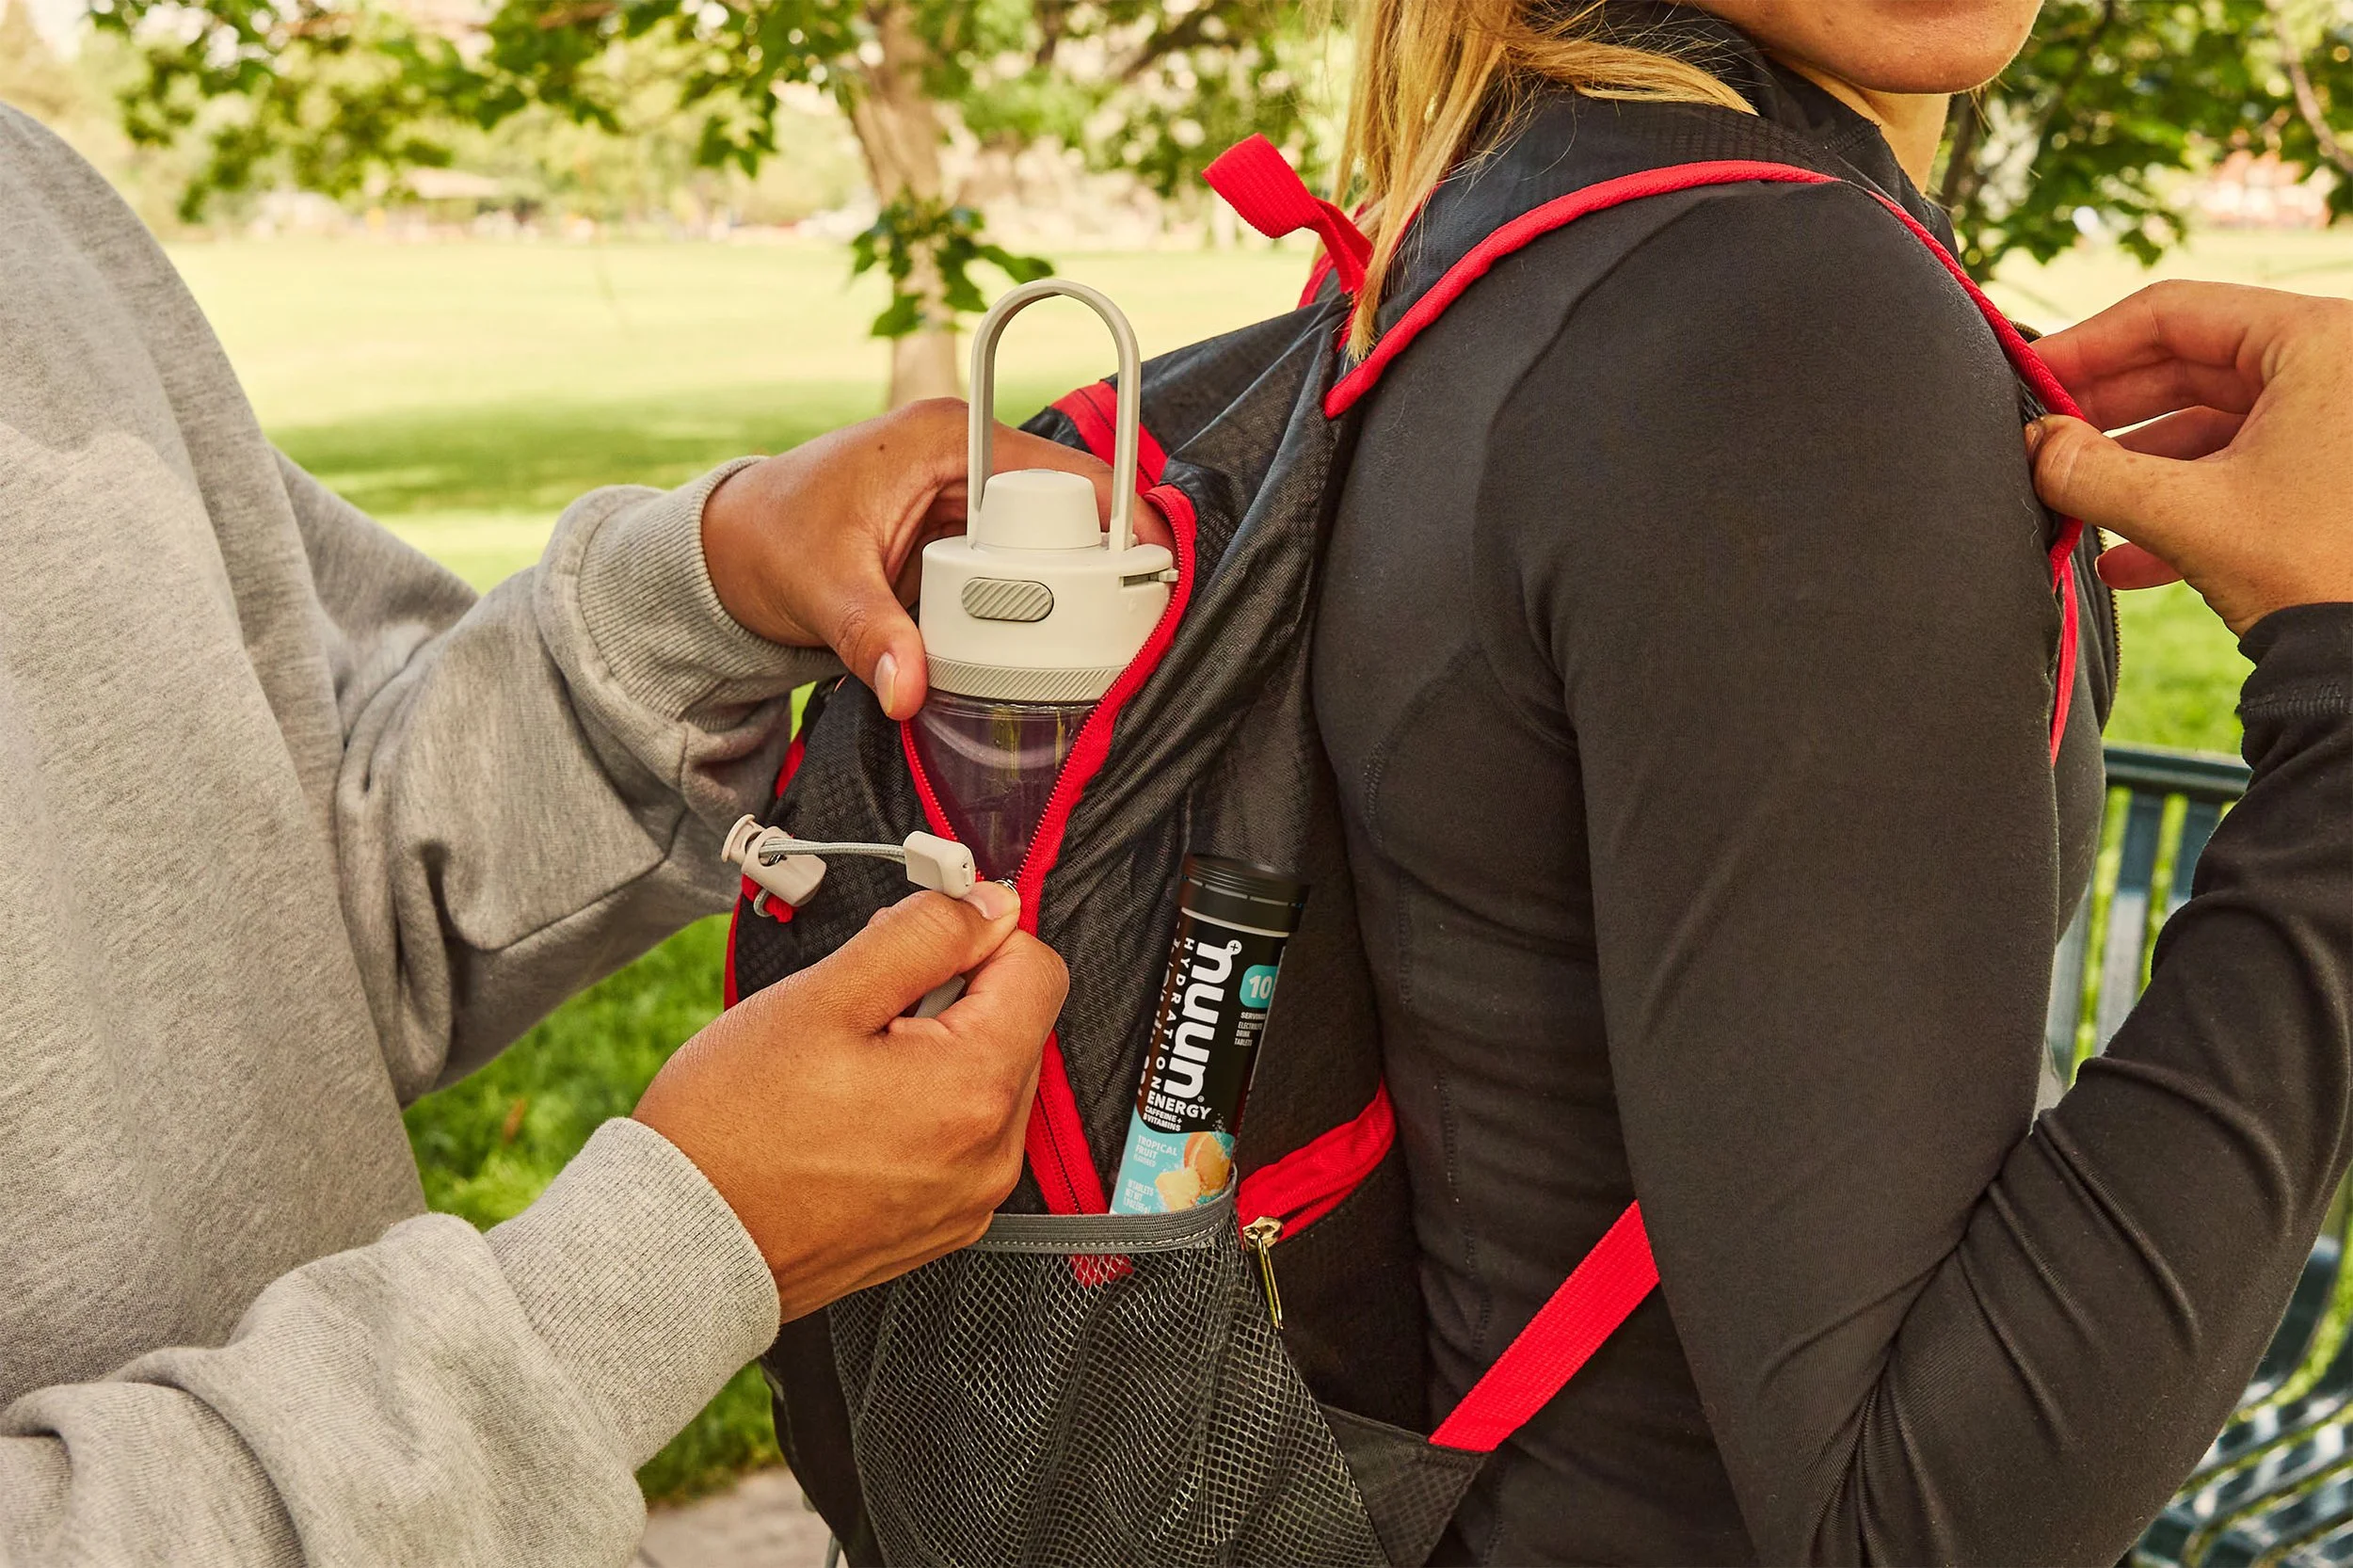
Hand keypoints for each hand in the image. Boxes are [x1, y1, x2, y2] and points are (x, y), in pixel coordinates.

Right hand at [633, 882, 1067, 1319]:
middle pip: (1016, 1026)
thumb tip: (986, 905)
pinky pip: (963, 1137)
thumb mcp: (824, 998)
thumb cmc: (732, 1129)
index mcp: (974, 1090)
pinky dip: (923, 1109)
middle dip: (951, 997)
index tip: (919, 942)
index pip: (1038, 969)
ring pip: (987, 1080)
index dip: (977, 935)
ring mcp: (969, 1198)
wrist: (681, 1242)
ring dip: (936, 1053)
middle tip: (863, 1011)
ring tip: (849, 1070)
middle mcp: (991, 1155)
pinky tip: (854, 1114)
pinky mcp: (943, 1223)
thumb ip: (923, 937)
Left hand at [699, 398, 1173, 719]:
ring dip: (1084, 585)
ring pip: (1055, 539)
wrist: (731, 552)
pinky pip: (1026, 562)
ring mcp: (967, 499)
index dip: (1115, 516)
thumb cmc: (769, 542)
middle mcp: (966, 457)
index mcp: (943, 438)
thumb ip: (871, 637)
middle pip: (1070, 507)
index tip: (1151, 569)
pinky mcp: (962, 537)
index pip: (1059, 470)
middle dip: (1107, 562)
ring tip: (1123, 639)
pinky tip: (1078, 640)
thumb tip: (909, 691)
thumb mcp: (821, 589)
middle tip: (1139, 624)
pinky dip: (1051, 598)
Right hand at [2027, 280, 2352, 635]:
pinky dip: (2177, 506)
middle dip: (2104, 414)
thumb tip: (2034, 444)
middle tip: (2040, 441)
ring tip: (2073, 505)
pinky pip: (2234, 469)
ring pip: (2203, 423)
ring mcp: (2331, 424)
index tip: (2028, 375)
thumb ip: (2093, 473)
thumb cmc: (2319, 571)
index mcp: (2317, 342)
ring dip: (2133, 470)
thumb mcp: (2186, 515)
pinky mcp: (2326, 476)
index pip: (2172, 314)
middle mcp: (2332, 368)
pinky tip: (2125, 562)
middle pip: (2185, 365)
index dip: (2086, 345)